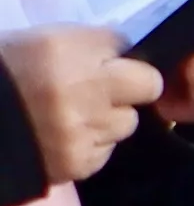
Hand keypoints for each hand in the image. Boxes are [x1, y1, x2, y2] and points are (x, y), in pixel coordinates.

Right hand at [3, 21, 157, 187]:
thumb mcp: (36, 41)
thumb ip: (85, 43)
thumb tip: (123, 48)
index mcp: (63, 51)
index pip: (126, 45)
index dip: (121, 56)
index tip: (111, 63)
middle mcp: (81, 91)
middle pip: (145, 86)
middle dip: (129, 87)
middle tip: (102, 90)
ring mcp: (82, 132)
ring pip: (126, 122)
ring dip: (108, 118)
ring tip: (72, 116)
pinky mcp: (78, 163)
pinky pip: (106, 151)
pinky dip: (91, 145)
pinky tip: (61, 138)